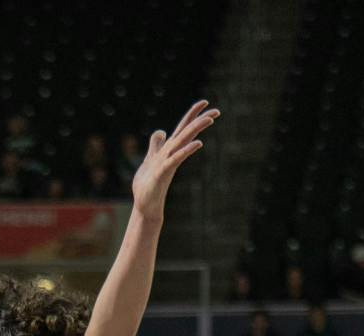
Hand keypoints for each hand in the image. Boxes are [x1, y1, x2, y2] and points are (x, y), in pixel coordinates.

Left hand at [131, 100, 218, 218]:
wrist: (145, 205)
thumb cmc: (149, 184)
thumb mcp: (150, 159)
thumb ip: (156, 146)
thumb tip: (161, 131)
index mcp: (169, 150)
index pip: (182, 129)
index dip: (191, 115)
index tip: (205, 102)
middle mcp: (171, 154)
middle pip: (186, 134)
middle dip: (200, 121)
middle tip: (218, 111)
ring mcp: (168, 163)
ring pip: (183, 143)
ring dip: (195, 130)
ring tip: (210, 120)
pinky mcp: (162, 174)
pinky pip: (175, 160)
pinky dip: (185, 151)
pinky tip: (198, 144)